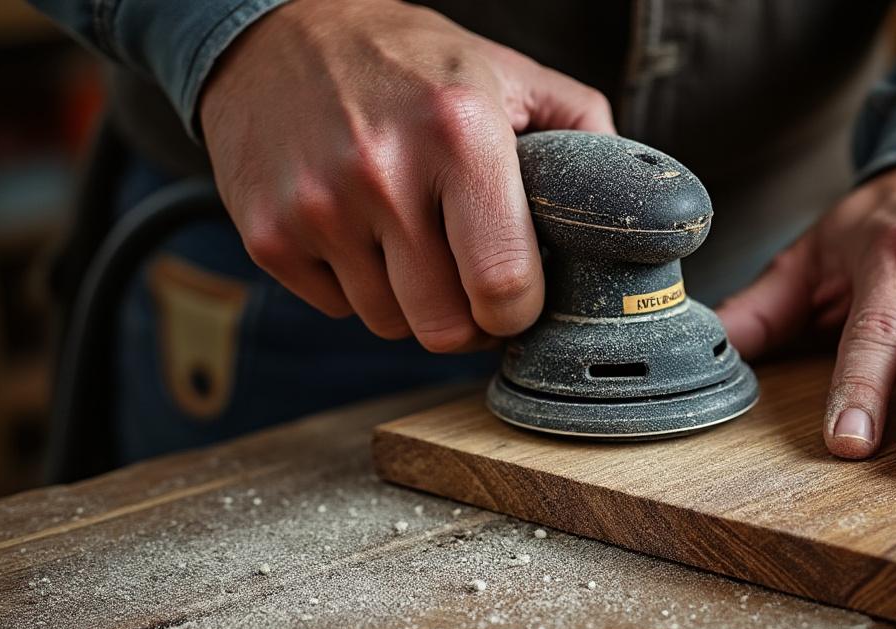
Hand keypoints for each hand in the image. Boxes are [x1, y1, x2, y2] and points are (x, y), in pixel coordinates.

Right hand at [199, 0, 613, 348]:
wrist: (273, 34)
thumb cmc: (405, 60)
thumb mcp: (506, 71)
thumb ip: (581, 130)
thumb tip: (628, 202)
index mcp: (459, 133)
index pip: (504, 284)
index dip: (519, 311)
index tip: (518, 298)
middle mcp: (382, 173)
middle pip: (444, 327)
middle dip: (468, 318)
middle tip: (469, 282)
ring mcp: (316, 209)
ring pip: (390, 325)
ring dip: (412, 302)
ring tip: (413, 243)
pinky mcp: (267, 236)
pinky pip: (337, 310)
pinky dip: (357, 288)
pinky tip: (361, 234)